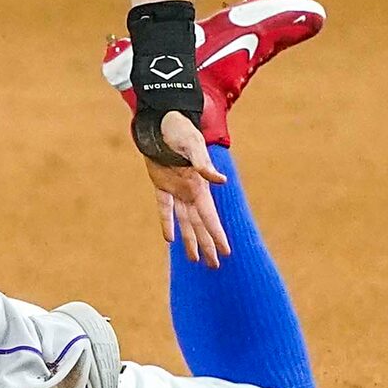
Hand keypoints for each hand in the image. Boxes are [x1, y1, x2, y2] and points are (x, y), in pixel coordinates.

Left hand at [141, 113, 229, 266]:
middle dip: (207, 245)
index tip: (227, 252)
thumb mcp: (193, 145)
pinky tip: (169, 239)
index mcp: (199, 186)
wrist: (161, 120)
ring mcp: (176, 188)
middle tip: (214, 266)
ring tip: (195, 260)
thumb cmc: (179, 129)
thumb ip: (205, 164)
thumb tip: (221, 181)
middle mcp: (190, 191)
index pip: (210, 217)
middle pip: (200, 224)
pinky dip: (167, 222)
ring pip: (184, 221)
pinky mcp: (160, 183)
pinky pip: (164, 207)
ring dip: (189, 240)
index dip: (217, 235)